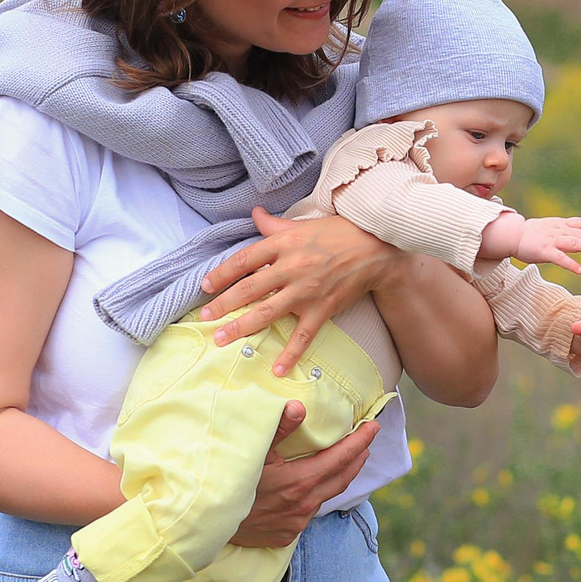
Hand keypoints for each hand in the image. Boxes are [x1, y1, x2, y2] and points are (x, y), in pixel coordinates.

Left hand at [196, 210, 397, 377]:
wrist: (376, 249)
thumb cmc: (339, 233)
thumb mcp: (303, 224)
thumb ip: (275, 224)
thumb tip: (254, 213)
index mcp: (284, 244)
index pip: (244, 260)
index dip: (221, 273)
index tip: (205, 286)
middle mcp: (291, 267)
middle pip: (249, 288)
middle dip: (224, 304)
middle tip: (204, 318)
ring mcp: (306, 290)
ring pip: (268, 312)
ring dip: (242, 327)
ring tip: (221, 339)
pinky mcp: (322, 308)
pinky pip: (303, 335)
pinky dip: (290, 353)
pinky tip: (277, 368)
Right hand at [227, 400, 380, 547]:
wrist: (209, 524)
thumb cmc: (229, 483)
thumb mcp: (251, 453)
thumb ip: (278, 430)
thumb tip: (298, 407)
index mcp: (300, 482)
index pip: (341, 458)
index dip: (360, 441)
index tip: (374, 426)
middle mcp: (304, 504)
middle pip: (342, 478)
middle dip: (358, 457)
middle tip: (367, 441)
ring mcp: (296, 522)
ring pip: (327, 496)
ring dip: (340, 476)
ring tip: (348, 461)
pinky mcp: (287, 534)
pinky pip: (310, 511)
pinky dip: (319, 494)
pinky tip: (315, 487)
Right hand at [507, 215, 580, 273]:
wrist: (511, 235)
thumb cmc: (531, 234)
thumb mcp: (549, 228)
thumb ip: (563, 232)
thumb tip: (577, 235)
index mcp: (560, 225)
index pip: (580, 223)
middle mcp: (559, 231)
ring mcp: (552, 241)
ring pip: (575, 243)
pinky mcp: (544, 252)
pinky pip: (560, 259)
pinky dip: (571, 264)